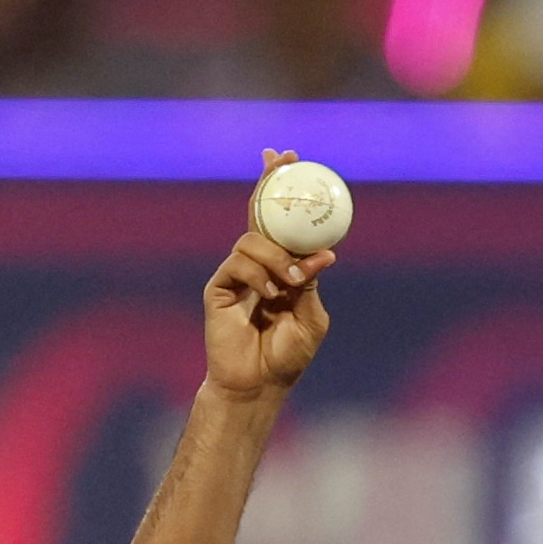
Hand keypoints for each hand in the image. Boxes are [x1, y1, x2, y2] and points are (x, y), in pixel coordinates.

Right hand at [205, 153, 335, 399]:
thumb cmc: (286, 356)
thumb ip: (312, 281)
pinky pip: (238, 263)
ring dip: (278, 258)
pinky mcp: (218, 287)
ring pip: (252, 240)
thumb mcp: (311, 315)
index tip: (294, 159)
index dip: (284, 189)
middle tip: (279, 159)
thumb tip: (325, 252)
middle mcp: (257, 265)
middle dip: (268, 182)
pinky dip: (259, 276)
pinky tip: (270, 296)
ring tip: (291, 285)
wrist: (258, 384)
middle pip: (258, 214)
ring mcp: (236, 275)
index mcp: (281, 268)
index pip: (281, 222)